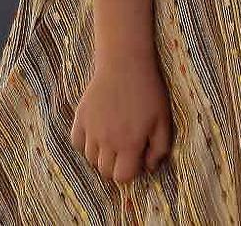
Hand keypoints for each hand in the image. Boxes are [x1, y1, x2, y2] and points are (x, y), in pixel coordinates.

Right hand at [71, 51, 172, 183]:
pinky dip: (84, 144)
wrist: (124, 64)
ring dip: (101, 156)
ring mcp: (90, 128)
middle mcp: (106, 140)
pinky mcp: (80, 116)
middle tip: (125, 154)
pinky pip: (76, 141)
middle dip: (116, 168)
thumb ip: (159, 150)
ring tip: (112, 144)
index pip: (122, 177)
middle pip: (104, 170)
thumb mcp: (164, 124)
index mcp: (129, 144)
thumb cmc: (148, 93)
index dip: (130, 173)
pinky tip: (96, 137)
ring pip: (90, 157)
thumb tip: (148, 168)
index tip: (136, 162)